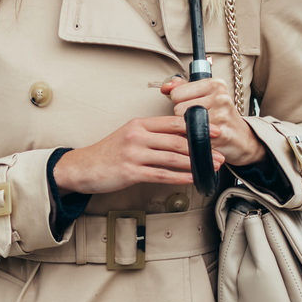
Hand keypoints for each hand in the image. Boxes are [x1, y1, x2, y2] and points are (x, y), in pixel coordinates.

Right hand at [52, 115, 224, 195]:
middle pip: (176, 140)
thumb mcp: (129, 135)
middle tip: (219, 153)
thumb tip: (179, 139)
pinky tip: (192, 179)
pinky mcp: (131, 172)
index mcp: (140, 124)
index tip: (214, 130)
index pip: (173, 122)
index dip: (196, 126)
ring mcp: (134, 153)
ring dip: (195, 163)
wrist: (83, 167)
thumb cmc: (108, 153)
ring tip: (210, 167)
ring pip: (172, 157)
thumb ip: (151, 134)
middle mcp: (137, 135)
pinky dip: (179, 177)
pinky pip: (161, 174)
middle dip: (201, 147)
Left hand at [161, 77, 265, 167]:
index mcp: (215, 84)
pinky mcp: (221, 134)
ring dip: (188, 132)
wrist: (242, 139)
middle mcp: (220, 97)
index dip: (179, 103)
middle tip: (198, 121)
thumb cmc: (220, 115)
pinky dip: (194, 143)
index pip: (177, 93)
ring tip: (201, 130)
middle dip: (183, 119)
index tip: (192, 107)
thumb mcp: (204, 96)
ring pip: (184, 125)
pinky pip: (193, 139)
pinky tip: (204, 140)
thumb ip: (182, 88)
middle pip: (178, 109)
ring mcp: (222, 115)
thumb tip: (165, 87)